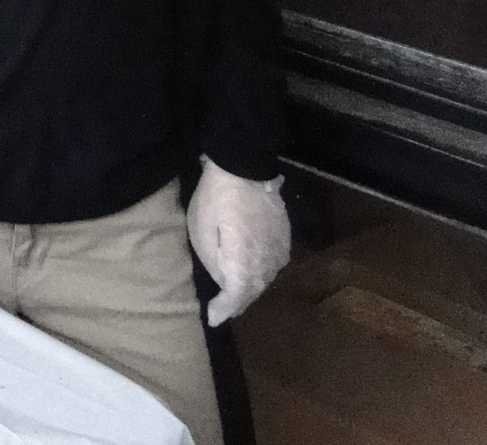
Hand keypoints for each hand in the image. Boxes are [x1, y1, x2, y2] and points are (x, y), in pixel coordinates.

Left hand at [188, 157, 291, 325]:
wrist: (245, 169)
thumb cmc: (215, 198)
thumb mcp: (201, 230)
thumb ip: (213, 262)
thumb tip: (225, 282)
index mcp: (244, 263)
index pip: (236, 296)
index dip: (224, 309)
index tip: (212, 318)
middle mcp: (267, 262)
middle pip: (252, 291)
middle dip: (236, 302)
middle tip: (221, 311)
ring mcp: (279, 251)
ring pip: (263, 280)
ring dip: (248, 289)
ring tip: (234, 297)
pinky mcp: (285, 239)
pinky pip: (272, 265)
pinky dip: (259, 273)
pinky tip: (250, 273)